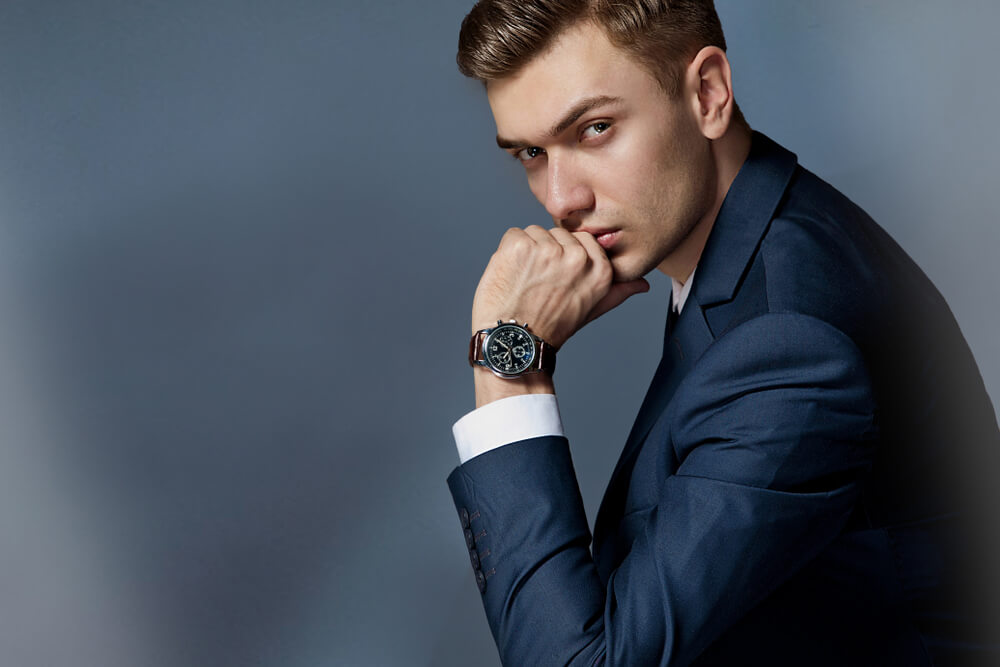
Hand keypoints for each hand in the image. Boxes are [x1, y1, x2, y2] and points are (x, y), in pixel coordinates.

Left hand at [471, 225, 649, 348]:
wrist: (516, 342)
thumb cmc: (551, 327)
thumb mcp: (591, 309)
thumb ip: (617, 292)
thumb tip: (643, 284)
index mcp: (600, 270)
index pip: (581, 239)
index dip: (564, 255)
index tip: (557, 277)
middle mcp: (577, 258)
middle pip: (557, 233)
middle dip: (545, 253)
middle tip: (539, 284)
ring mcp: (547, 250)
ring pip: (534, 232)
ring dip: (526, 252)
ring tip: (525, 282)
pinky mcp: (520, 247)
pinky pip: (513, 234)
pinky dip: (507, 252)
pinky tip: (511, 275)